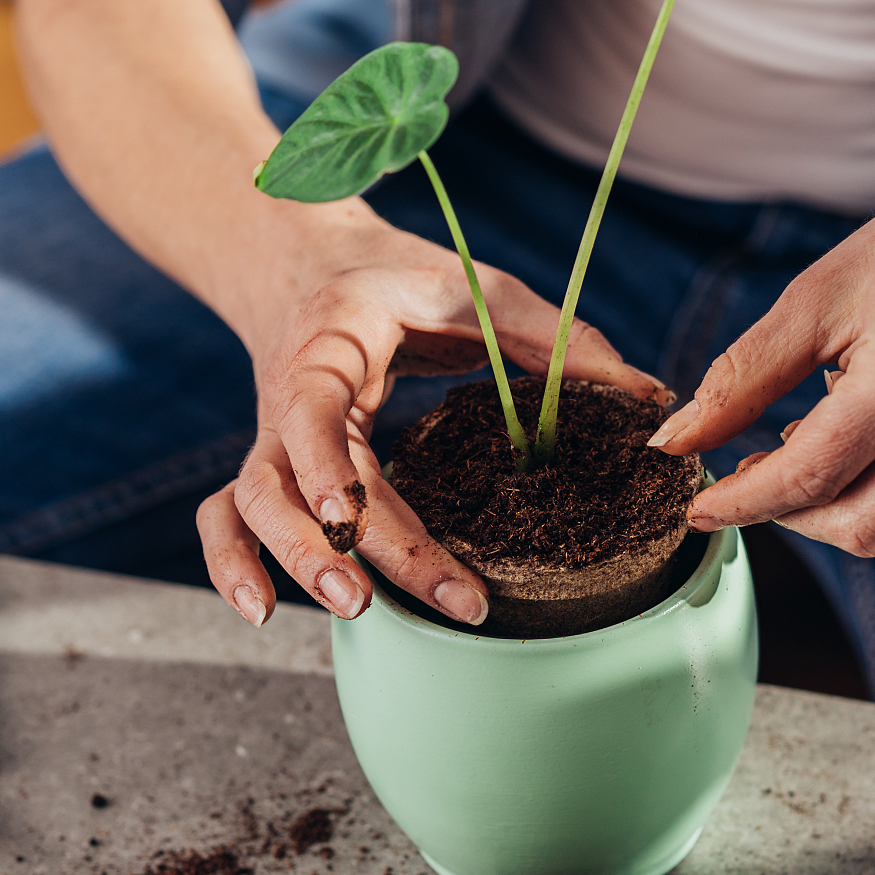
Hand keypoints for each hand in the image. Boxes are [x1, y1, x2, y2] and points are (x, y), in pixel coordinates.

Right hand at [198, 221, 668, 625]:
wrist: (311, 260)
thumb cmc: (400, 276)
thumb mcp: (478, 287)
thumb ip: (557, 339)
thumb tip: (648, 395)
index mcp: (331, 344)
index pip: (311, 411)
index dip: (322, 470)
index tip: (347, 520)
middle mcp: (289, 397)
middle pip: (287, 483)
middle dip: (349, 547)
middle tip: (425, 599)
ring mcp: (272, 437)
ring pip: (249, 505)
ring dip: (291, 562)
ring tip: (357, 611)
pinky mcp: (274, 464)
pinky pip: (226, 516)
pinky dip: (230, 562)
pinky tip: (262, 613)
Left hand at [648, 114, 874, 555]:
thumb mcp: (823, 293)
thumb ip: (744, 375)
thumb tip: (675, 444)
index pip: (811, 475)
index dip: (743, 501)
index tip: (697, 506)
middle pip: (857, 525)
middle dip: (789, 515)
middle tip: (754, 470)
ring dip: (839, 506)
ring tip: (818, 438)